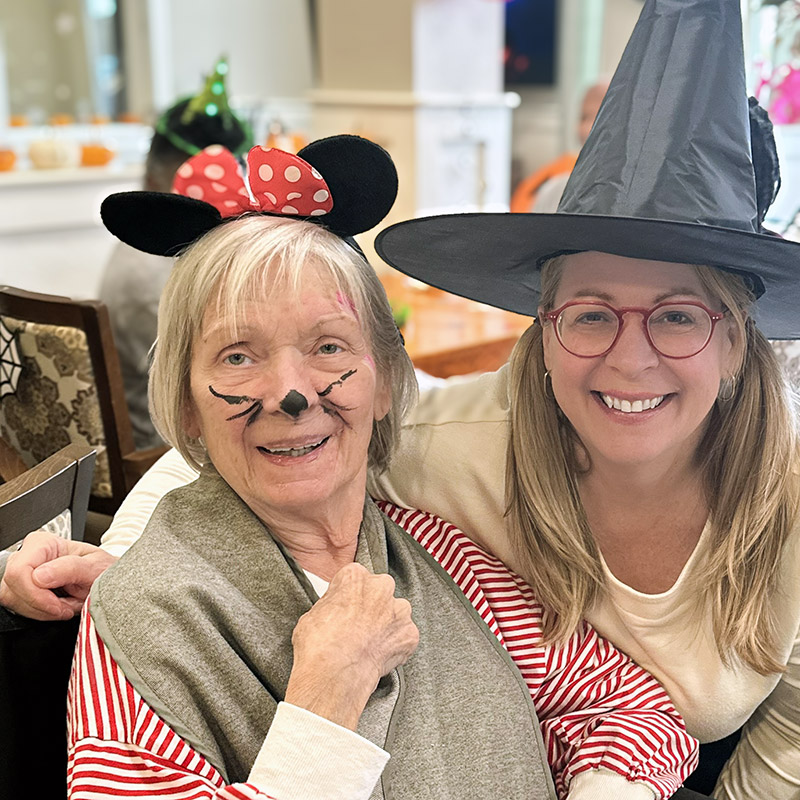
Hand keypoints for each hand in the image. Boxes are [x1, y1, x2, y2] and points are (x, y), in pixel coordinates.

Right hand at [0, 531, 116, 620]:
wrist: (105, 579)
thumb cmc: (101, 569)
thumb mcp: (96, 566)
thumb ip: (71, 568)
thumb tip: (40, 576)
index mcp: (43, 543)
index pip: (19, 571)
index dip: (36, 594)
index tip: (58, 606)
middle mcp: (27, 556)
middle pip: (13, 589)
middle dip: (41, 606)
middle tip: (67, 606)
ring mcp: (21, 574)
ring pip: (13, 602)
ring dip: (42, 611)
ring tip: (66, 604)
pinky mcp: (20, 591)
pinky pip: (18, 609)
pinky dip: (40, 614)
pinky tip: (57, 607)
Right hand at [285, 563, 418, 729]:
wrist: (334, 675)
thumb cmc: (318, 644)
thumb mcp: (312, 613)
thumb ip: (331, 603)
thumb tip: (335, 608)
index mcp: (355, 576)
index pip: (354, 578)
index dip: (348, 596)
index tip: (344, 608)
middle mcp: (381, 587)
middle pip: (380, 590)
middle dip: (372, 605)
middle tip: (359, 626)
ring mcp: (399, 611)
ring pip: (396, 612)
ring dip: (387, 624)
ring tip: (370, 643)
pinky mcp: (410, 634)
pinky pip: (404, 636)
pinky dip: (395, 645)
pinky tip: (379, 656)